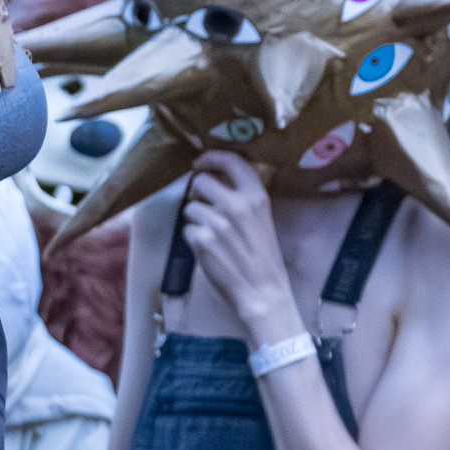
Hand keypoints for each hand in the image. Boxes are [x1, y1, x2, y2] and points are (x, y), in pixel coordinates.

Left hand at [176, 154, 302, 339]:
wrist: (263, 291)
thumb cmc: (262, 258)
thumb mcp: (261, 219)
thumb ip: (242, 199)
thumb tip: (216, 182)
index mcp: (256, 197)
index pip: (232, 162)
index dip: (211, 158)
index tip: (200, 162)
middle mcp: (236, 205)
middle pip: (201, 182)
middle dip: (198, 194)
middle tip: (206, 210)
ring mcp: (218, 222)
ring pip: (190, 207)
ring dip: (195, 219)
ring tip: (212, 236)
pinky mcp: (201, 239)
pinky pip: (186, 229)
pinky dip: (192, 239)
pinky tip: (208, 250)